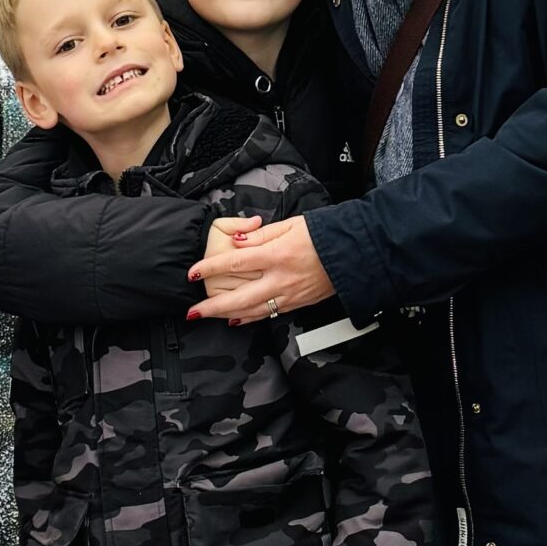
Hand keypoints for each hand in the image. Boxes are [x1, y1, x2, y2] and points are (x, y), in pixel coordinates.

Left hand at [190, 214, 335, 325]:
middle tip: (193, 312)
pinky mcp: (297, 304)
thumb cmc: (323, 234)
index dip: (211, 268)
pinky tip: (235, 320)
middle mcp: (281, 279)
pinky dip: (249, 319)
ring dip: (227, 315)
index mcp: (277, 255)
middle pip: (239, 297)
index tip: (193, 273)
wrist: (353, 253)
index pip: (236, 262)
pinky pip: (268, 314)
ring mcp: (289, 295)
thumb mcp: (290, 225)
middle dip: (213, 306)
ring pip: (252, 311)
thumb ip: (261, 235)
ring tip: (208, 317)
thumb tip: (237, 240)